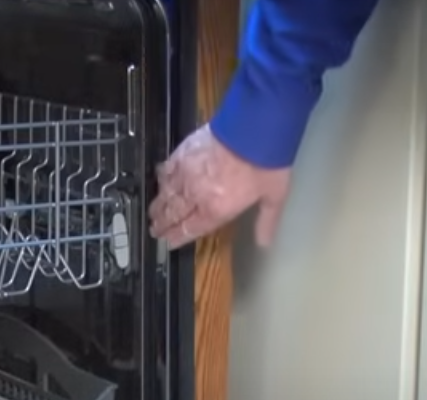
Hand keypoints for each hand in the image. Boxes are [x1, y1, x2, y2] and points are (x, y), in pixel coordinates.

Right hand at [148, 124, 291, 248]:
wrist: (252, 129)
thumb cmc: (266, 164)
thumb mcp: (274, 196)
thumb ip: (266, 221)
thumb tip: (264, 243)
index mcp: (216, 210)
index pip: (189, 230)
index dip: (176, 238)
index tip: (167, 243)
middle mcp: (195, 196)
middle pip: (172, 215)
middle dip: (162, 225)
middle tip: (154, 230)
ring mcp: (185, 175)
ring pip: (165, 196)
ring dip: (157, 207)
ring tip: (152, 213)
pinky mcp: (180, 155)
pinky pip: (165, 172)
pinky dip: (161, 180)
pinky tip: (160, 183)